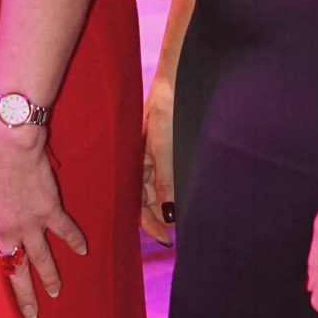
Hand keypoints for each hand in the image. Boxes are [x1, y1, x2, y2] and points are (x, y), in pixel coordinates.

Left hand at [0, 112, 86, 317]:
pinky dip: (75, 240)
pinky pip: (64, 229)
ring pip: (41, 258)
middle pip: (14, 269)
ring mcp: (30, 222)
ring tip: (57, 293)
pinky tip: (84, 252)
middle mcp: (5, 230)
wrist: (8, 138)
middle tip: (31, 314)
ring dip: (50, 277)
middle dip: (22, 295)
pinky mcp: (50, 208)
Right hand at [140, 76, 175, 247]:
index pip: (138, 200)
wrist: (181, 78)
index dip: (149, 221)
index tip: (165, 238)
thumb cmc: (170, 106)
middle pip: (147, 199)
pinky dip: (174, 192)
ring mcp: (156, 155)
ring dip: (167, 207)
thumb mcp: (166, 146)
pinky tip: (181, 201)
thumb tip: (168, 214)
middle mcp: (143, 161)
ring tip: (182, 223)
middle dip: (157, 219)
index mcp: (135, 161)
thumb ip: (167, 179)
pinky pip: (168, 177)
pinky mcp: (169, 149)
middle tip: (173, 237)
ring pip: (159, 189)